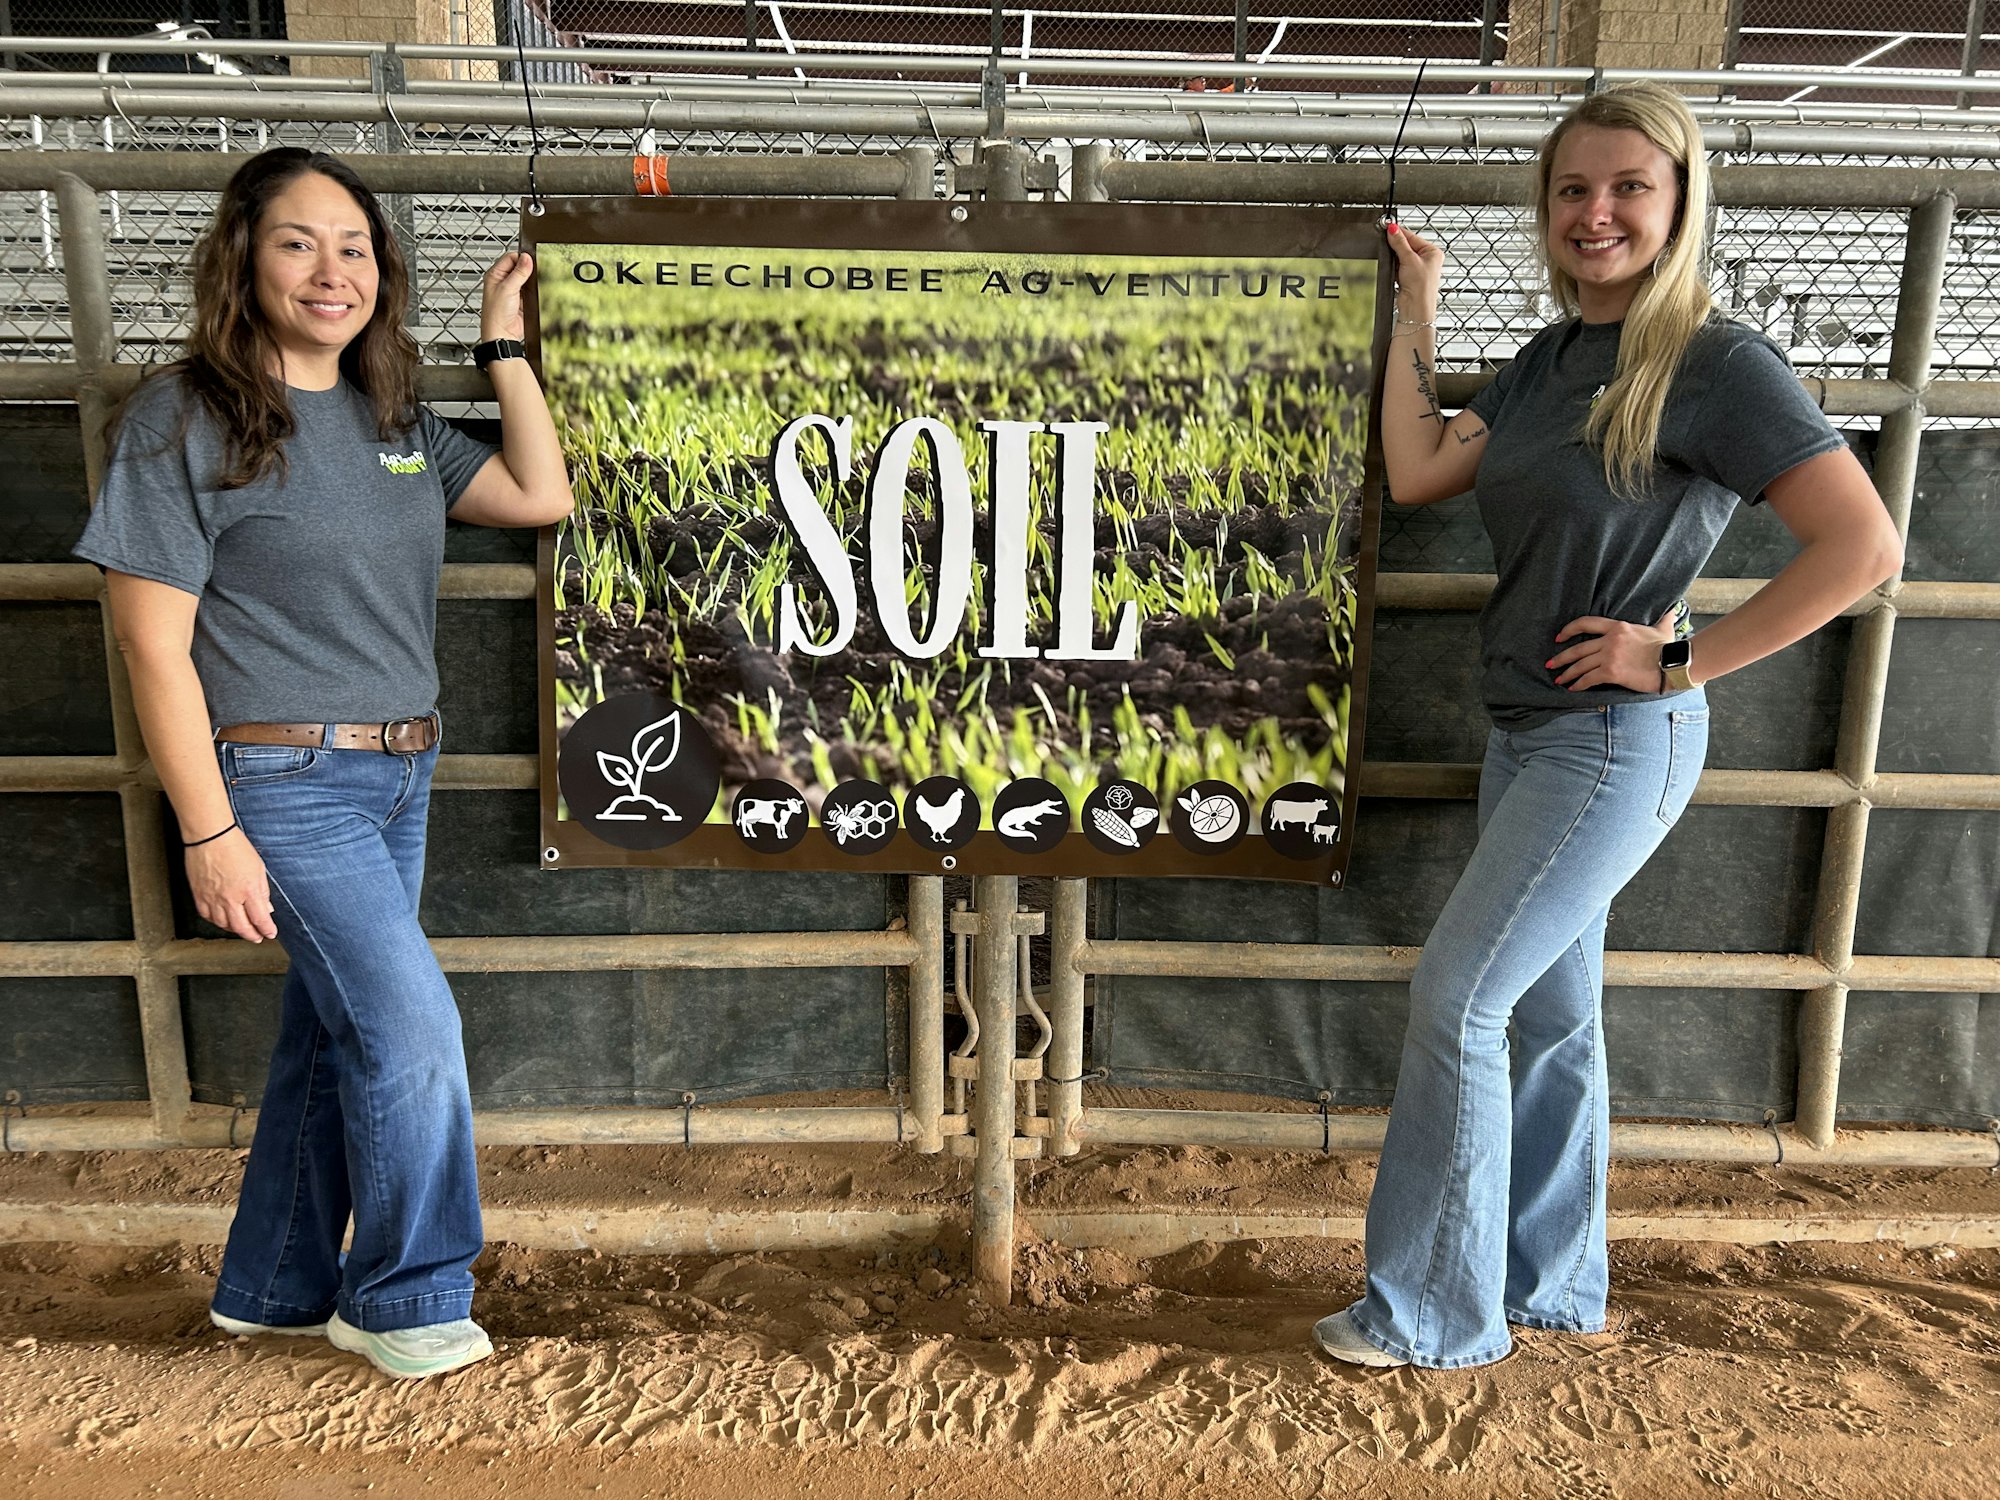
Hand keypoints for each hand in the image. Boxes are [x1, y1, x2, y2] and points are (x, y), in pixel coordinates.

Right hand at [187, 830, 278, 942]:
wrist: (209, 837)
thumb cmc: (235, 847)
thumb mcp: (258, 868)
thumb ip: (263, 890)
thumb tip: (267, 908)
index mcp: (249, 890)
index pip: (260, 919)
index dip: (267, 929)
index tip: (271, 933)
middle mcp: (230, 898)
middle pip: (242, 927)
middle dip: (252, 935)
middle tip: (258, 937)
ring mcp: (212, 899)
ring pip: (224, 925)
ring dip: (235, 930)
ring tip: (242, 930)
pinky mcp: (198, 896)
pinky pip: (208, 916)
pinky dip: (217, 922)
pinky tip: (223, 921)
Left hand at [480, 250, 534, 342]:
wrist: (503, 334)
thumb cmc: (496, 314)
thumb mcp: (507, 288)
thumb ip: (518, 272)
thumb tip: (527, 258)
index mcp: (495, 275)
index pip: (510, 257)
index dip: (521, 258)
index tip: (530, 261)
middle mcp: (504, 281)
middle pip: (520, 267)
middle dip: (528, 269)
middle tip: (534, 273)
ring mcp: (514, 291)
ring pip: (527, 279)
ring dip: (532, 281)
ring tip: (533, 285)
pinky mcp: (523, 300)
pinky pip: (532, 290)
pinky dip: (536, 290)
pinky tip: (536, 292)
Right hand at [1384, 222, 1443, 325]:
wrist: (1415, 307)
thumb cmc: (1421, 287)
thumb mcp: (1409, 259)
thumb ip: (1399, 243)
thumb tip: (1393, 229)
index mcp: (1433, 252)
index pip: (1413, 236)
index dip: (1400, 233)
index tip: (1388, 227)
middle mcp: (1427, 260)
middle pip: (1407, 246)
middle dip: (1397, 248)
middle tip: (1388, 245)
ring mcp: (1418, 269)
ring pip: (1401, 257)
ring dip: (1396, 260)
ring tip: (1397, 267)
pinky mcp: (1409, 277)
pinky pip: (1398, 267)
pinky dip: (1395, 269)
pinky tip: (1396, 273)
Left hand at [1549, 607, 1679, 692]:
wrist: (1674, 664)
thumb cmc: (1669, 648)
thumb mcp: (1663, 628)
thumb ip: (1663, 618)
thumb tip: (1673, 609)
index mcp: (1618, 627)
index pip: (1586, 623)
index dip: (1569, 630)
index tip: (1559, 638)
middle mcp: (1610, 640)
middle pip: (1578, 649)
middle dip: (1562, 658)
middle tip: (1550, 664)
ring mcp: (1610, 656)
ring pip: (1581, 665)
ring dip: (1567, 674)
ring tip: (1559, 680)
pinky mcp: (1612, 672)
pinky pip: (1589, 679)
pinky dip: (1579, 685)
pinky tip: (1573, 689)